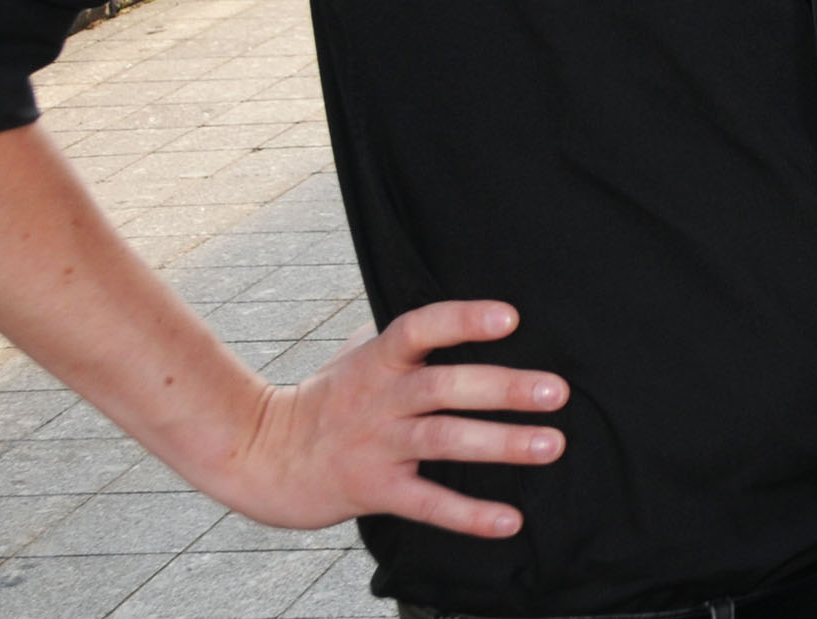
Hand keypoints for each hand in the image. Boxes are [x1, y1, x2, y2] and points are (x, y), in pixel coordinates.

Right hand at [210, 301, 566, 538]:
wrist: (261, 458)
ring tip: (551, 444)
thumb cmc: (325, 400)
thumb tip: (451, 296)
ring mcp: (377, 445)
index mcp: (378, 360)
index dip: (463, 321)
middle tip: (556, 391)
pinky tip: (509, 520)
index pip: (419, 329)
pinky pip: (428, 504)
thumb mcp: (355, 355)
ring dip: (501, 444)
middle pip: (444, 386)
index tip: (511, 317)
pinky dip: (469, 515)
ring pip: (444, 440)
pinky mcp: (375, 491)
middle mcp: (381, 399)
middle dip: (503, 388)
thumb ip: (400, 334)